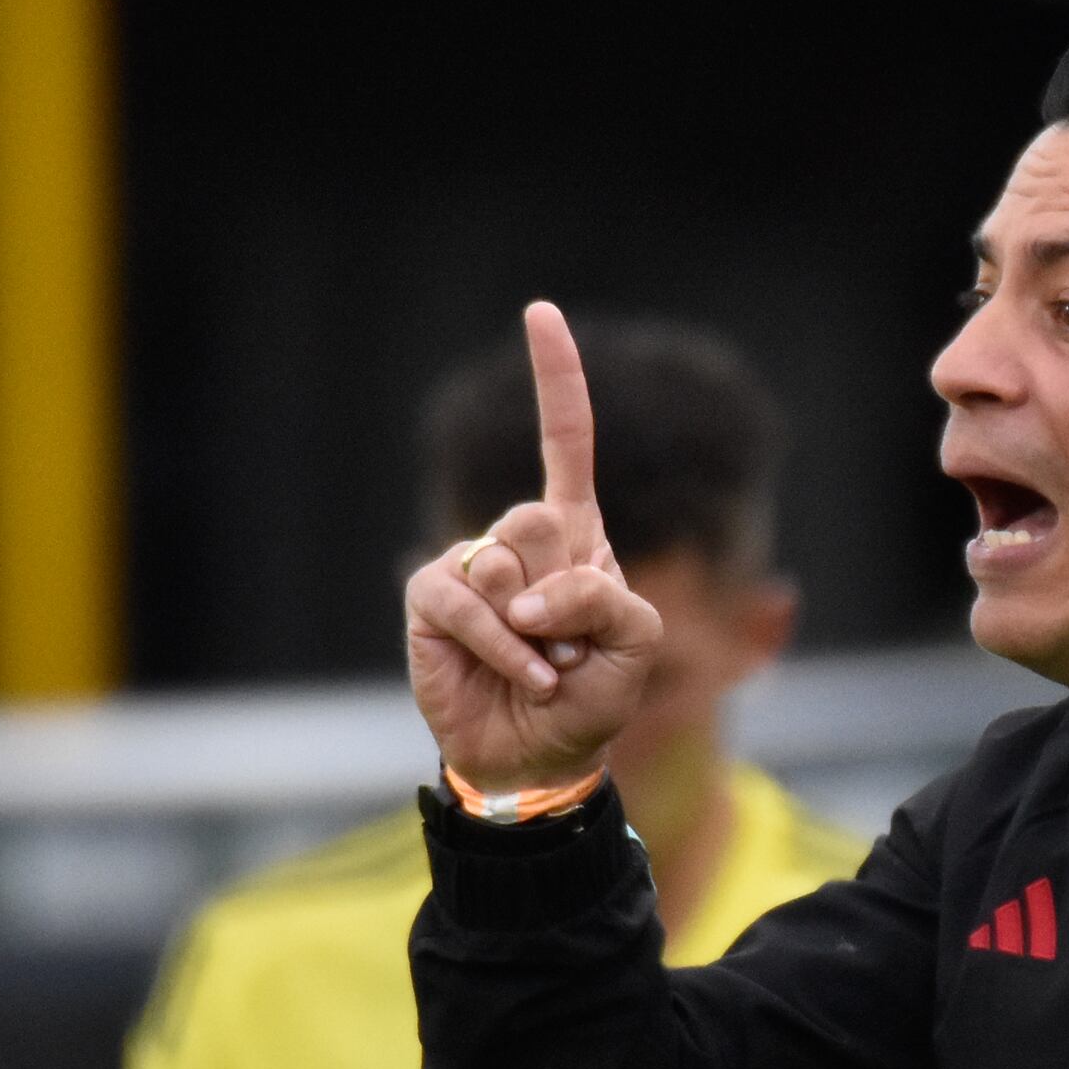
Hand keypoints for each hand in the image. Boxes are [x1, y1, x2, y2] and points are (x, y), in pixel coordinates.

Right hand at [404, 302, 664, 796]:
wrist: (541, 757)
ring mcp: (473, 566)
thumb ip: (607, 596)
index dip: (557, 378)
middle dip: (569, 593)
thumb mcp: (637, 642)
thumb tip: (527, 594)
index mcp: (574, 534)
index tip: (539, 311)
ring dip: (540, 631)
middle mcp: (519, 539)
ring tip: (543, 663)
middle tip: (568, 643)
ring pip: (508, 561)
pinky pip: (472, 604)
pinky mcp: (432, 598)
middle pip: (542, 519)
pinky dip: (506, 650)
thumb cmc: (591, 695)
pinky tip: (523, 676)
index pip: (566, 442)